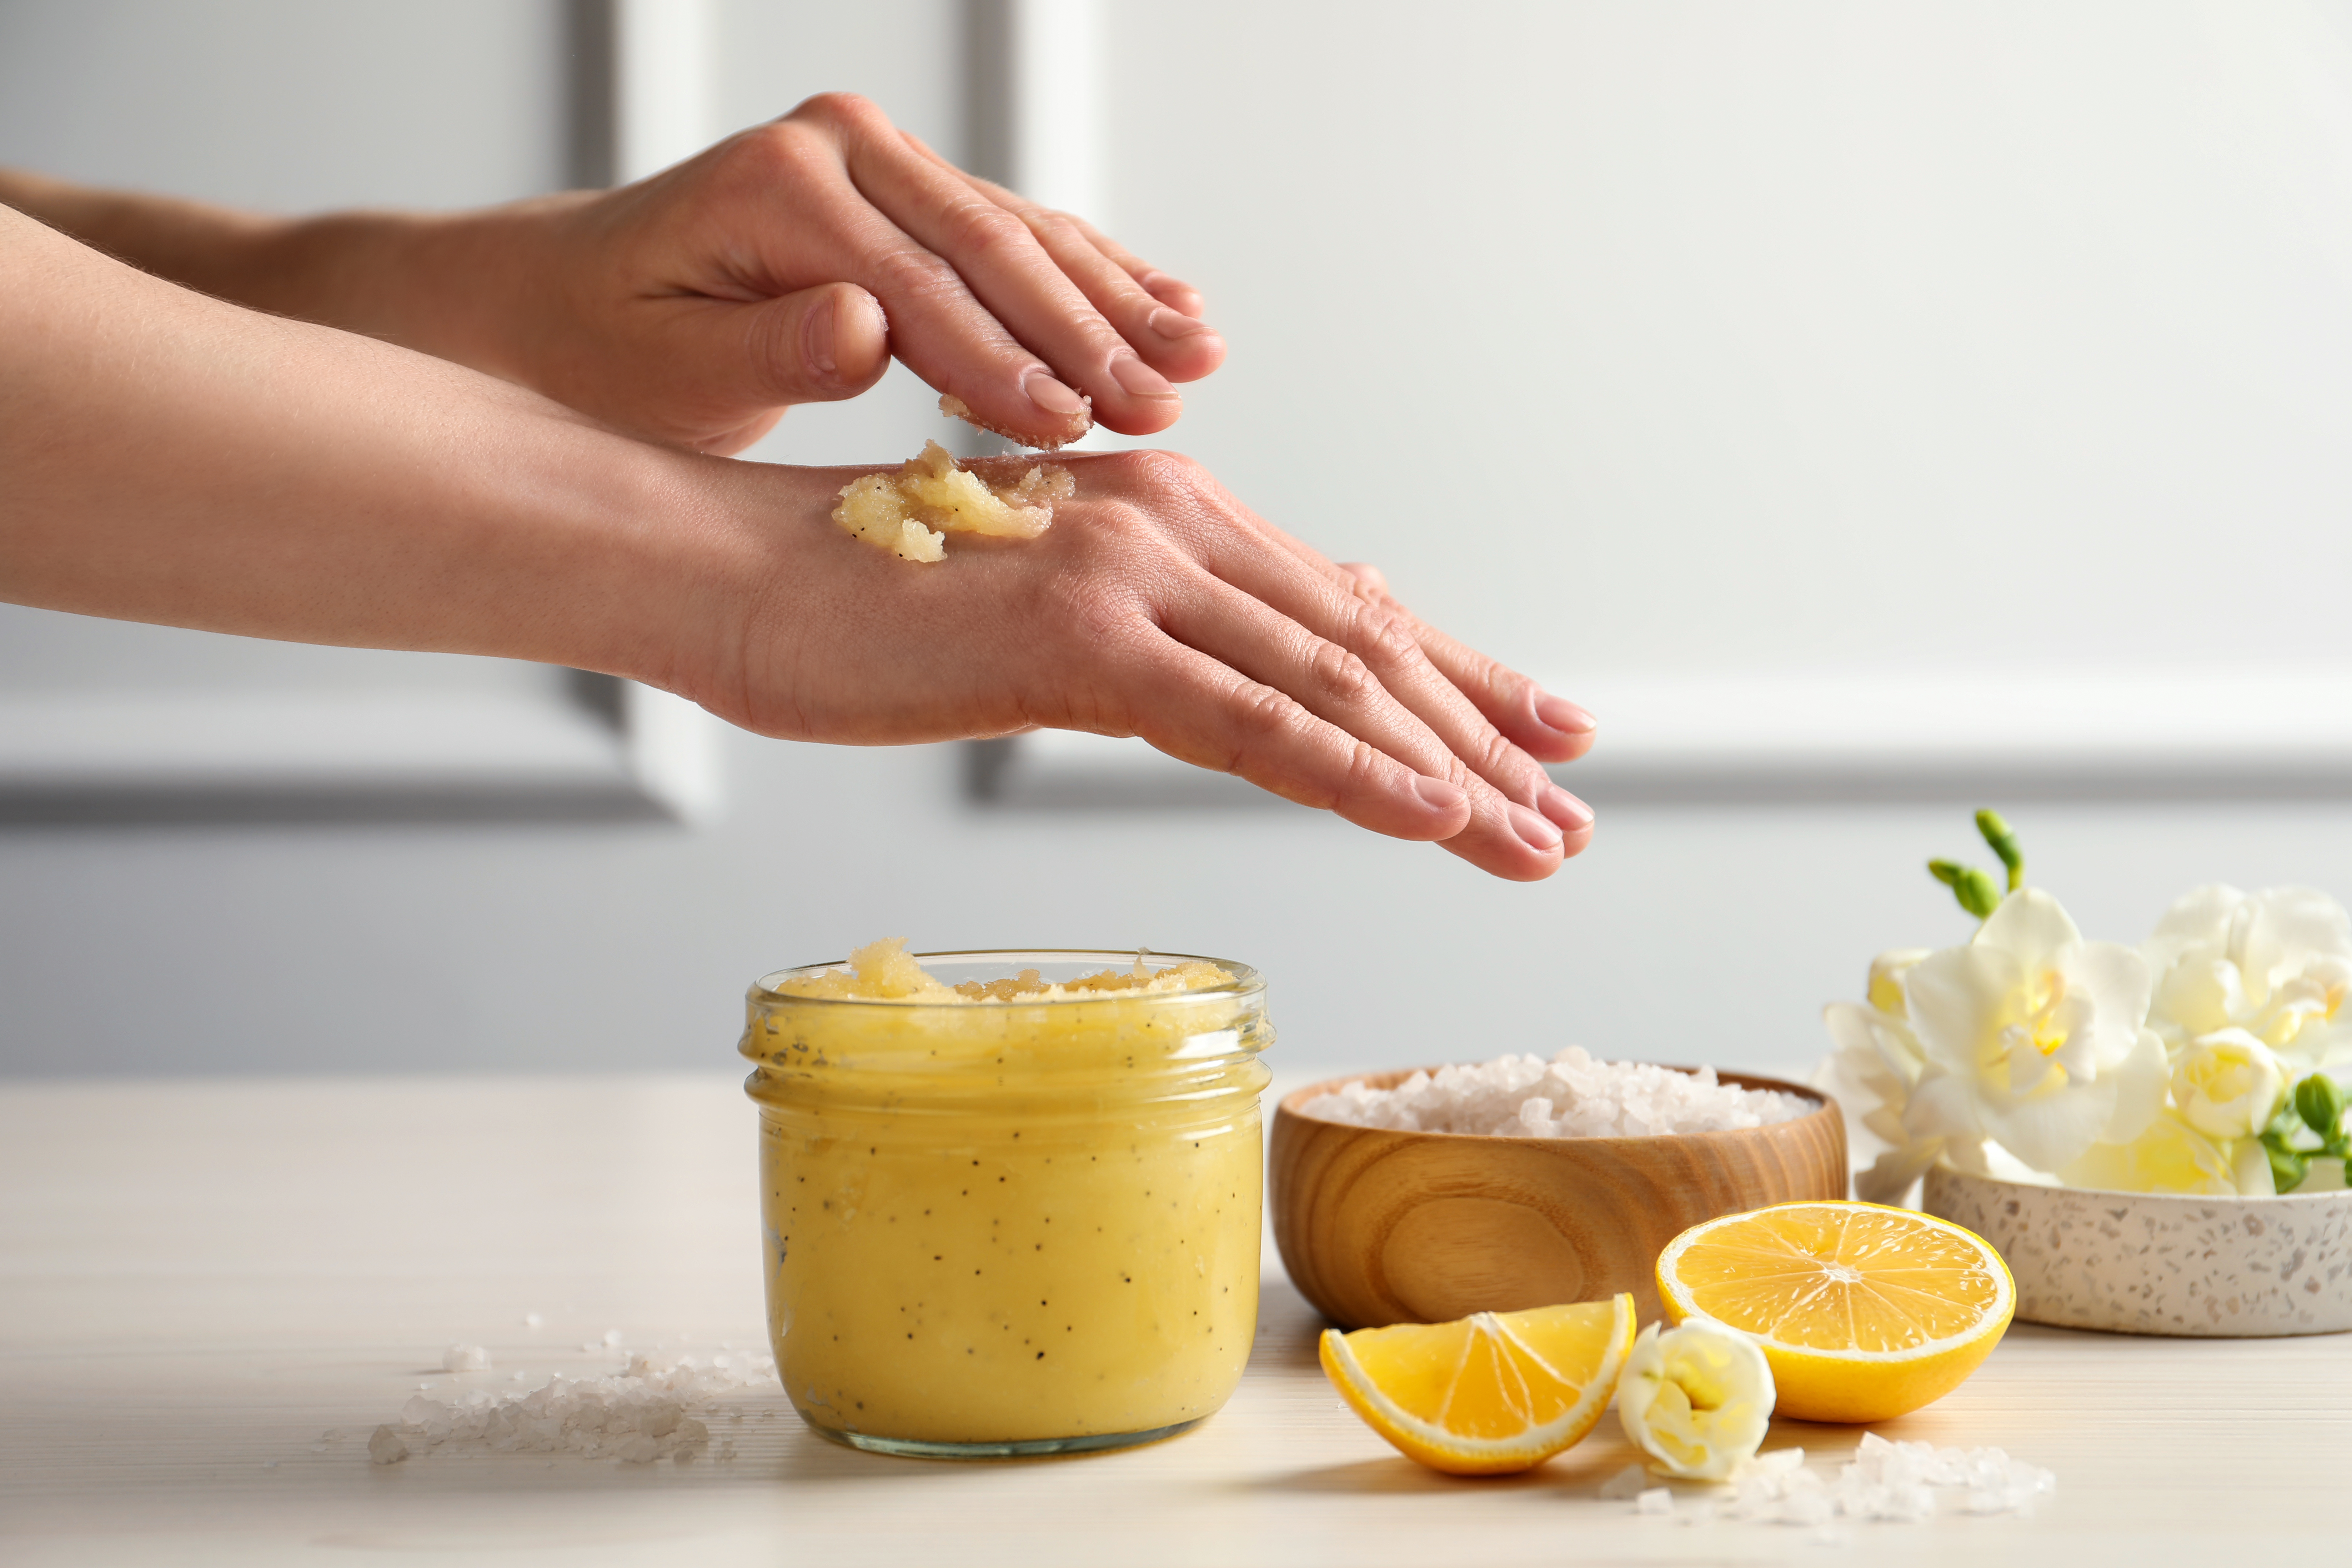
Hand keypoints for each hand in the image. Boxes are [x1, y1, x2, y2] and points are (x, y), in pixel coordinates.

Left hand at [482, 94, 1223, 453]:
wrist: (570, 302)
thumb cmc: (608, 350)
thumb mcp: (666, 367)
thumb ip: (765, 348)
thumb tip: (863, 328)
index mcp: (781, 186)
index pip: (919, 285)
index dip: (1002, 359)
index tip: (1072, 424)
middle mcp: (841, 148)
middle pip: (990, 248)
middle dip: (1087, 333)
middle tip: (1164, 402)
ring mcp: (882, 161)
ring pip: (1024, 235)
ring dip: (1118, 302)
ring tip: (1199, 360)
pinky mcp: (910, 192)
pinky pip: (1021, 233)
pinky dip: (1100, 274)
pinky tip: (1170, 308)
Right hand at [716, 450, 1596, 878]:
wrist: (730, 575)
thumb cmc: (861, 612)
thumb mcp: (1035, 627)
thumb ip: (1150, 651)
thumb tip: (1237, 703)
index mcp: (1164, 516)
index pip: (1340, 610)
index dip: (1455, 677)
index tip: (1543, 734)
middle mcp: (1169, 523)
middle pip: (1361, 649)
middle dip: (1478, 739)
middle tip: (1566, 813)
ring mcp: (1129, 574)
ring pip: (1329, 686)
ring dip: (1449, 772)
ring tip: (1537, 840)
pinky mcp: (1080, 639)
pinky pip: (1245, 721)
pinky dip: (1351, 771)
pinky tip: (1433, 816)